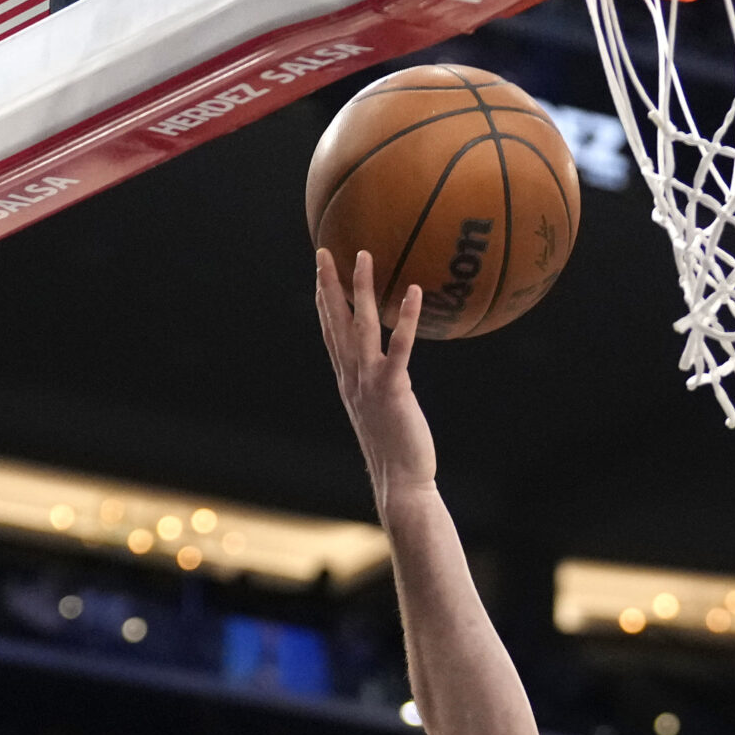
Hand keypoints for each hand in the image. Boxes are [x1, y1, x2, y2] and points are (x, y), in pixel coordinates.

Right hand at [313, 248, 436, 507]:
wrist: (400, 483)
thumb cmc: (397, 452)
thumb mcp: (383, 414)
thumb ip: (381, 390)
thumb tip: (391, 378)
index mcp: (349, 381)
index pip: (331, 334)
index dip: (324, 302)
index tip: (321, 274)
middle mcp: (352, 377)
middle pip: (335, 323)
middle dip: (329, 286)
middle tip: (324, 252)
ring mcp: (369, 383)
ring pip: (361, 327)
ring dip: (361, 289)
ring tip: (364, 256)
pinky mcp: (393, 390)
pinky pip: (399, 348)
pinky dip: (405, 319)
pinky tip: (413, 292)